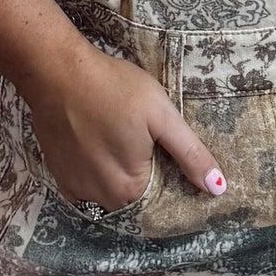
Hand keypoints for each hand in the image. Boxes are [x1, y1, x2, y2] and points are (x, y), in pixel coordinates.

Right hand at [23, 38, 224, 209]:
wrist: (57, 72)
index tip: (170, 163)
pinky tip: (101, 154)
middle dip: (145, 183)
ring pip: (109, 197)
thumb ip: (190, 154)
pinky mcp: (59, 176)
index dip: (170, 185)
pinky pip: (85, 191)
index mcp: (131, 187)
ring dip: (120, 182)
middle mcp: (102, 198)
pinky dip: (96, 180)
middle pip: (134, 202)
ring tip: (123, 148)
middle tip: (146, 148)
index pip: (161, 203)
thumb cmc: (113, 88)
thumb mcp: (162, 115)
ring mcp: (77, 189)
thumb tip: (218, 187)